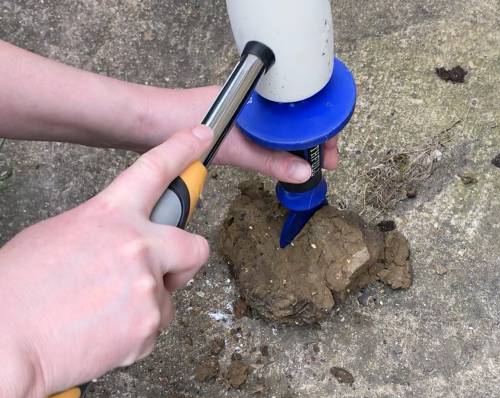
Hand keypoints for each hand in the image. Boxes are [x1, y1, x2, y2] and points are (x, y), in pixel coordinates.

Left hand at [0, 42, 338, 183]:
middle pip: (297, 122)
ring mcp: (244, 115)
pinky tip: (278, 166)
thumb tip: (302, 173)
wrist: (142, 125)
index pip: (306, 107)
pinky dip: (275, 154)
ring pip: (281, 133)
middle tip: (318, 169)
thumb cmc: (178, 121)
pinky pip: (264, 140)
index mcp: (260, 95)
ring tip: (302, 172)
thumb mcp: (231, 145)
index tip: (329, 156)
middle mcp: (254, 102)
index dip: (323, 131)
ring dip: (294, 151)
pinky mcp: (233, 128)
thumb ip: (268, 161)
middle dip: (312, 145)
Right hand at [0, 126, 212, 397]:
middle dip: (185, 259)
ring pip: (167, 296)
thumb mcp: (58, 236)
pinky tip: (102, 332)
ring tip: (104, 313)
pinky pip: (154, 329)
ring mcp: (146, 287)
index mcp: (110, 215)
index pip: (154, 169)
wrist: (5, 343)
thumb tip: (121, 241)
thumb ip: (104, 232)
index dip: (182, 149)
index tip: (200, 136)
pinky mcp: (148, 326)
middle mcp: (138, 246)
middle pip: (195, 246)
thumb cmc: (19, 290)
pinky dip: (135, 334)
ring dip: (145, 305)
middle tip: (164, 271)